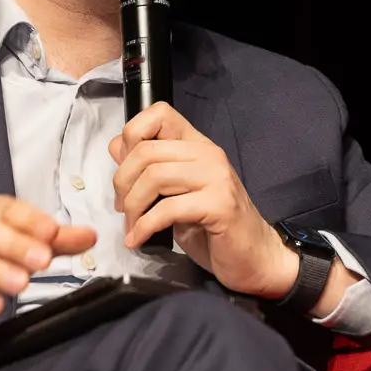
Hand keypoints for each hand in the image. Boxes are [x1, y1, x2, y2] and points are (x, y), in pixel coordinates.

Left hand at [109, 102, 299, 299]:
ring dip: (133, 207)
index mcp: (198, 146)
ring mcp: (217, 177)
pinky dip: (145, 227)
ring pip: (154, 177)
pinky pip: (168, 209)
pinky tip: (139, 240)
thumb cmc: (213, 228)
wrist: (253, 257)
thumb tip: (117, 147)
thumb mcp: (175, 194)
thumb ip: (150, 169)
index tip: (124, 169)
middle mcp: (209, 154)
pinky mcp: (219, 205)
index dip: (132, 134)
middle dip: (123, 183)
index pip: (160, 113)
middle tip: (123, 209)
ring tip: (132, 226)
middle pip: (146, 151)